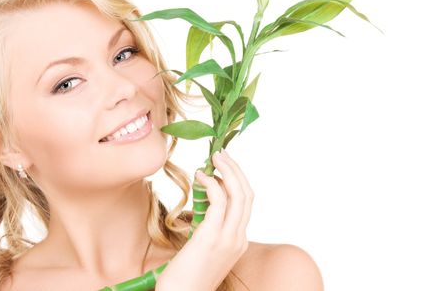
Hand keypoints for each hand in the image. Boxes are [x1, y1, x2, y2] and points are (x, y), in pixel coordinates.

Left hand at [155, 149, 253, 290]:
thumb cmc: (186, 278)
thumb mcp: (203, 251)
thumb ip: (208, 231)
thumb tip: (201, 210)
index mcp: (238, 241)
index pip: (245, 204)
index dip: (236, 180)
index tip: (222, 167)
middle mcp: (239, 239)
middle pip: (247, 194)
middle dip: (236, 170)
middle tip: (221, 154)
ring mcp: (228, 239)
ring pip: (239, 194)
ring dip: (227, 171)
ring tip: (214, 158)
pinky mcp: (212, 238)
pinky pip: (219, 202)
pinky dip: (212, 183)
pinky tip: (201, 176)